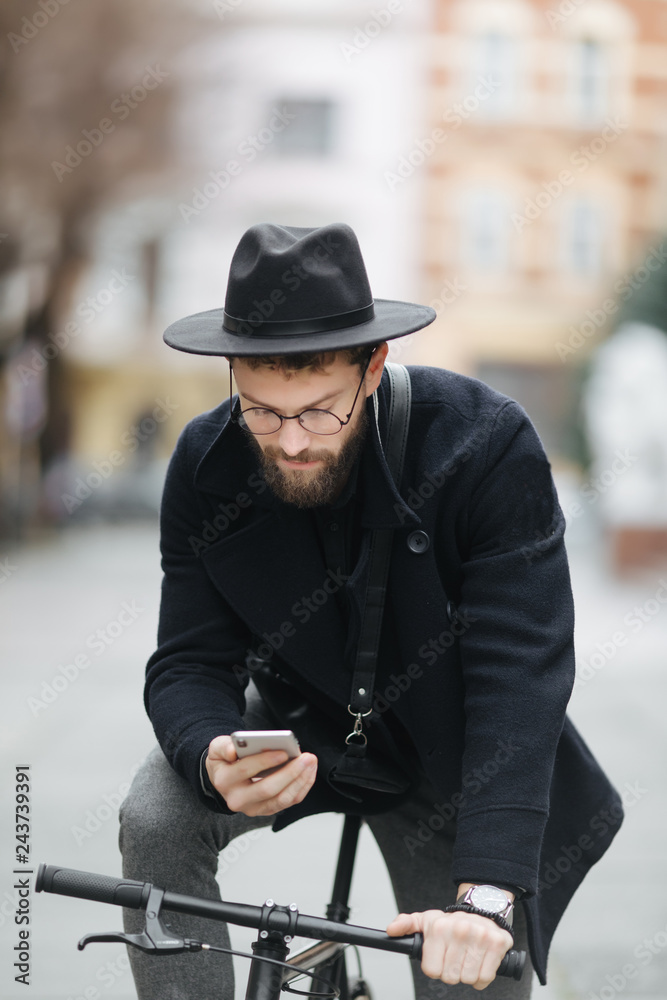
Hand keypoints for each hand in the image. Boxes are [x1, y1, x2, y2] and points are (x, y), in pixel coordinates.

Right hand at [205, 735, 317, 816]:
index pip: (245, 770)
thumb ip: (223, 746)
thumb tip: (232, 750)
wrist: (224, 778)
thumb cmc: (225, 761)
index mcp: (224, 780)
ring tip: (310, 763)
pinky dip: (301, 787)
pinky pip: (288, 802)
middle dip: (290, 773)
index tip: (283, 752)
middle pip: (267, 789)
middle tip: (305, 758)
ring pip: (281, 799)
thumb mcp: (217, 748)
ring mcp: (253, 808)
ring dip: (300, 781)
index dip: (265, 761)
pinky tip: (308, 772)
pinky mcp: (267, 810)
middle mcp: (238, 799)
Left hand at [386, 908, 512, 990]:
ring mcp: (480, 937)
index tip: (440, 958)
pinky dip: (482, 977)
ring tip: (467, 958)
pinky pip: (485, 978)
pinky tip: (479, 962)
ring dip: (467, 974)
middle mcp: (460, 930)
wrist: (483, 908)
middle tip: (455, 958)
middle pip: (450, 977)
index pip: (431, 970)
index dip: (435, 968)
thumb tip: (391, 930)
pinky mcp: (497, 944)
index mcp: (439, 927)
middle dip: (451, 972)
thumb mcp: (427, 920)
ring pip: (468, 979)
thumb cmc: (452, 921)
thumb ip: (406, 925)